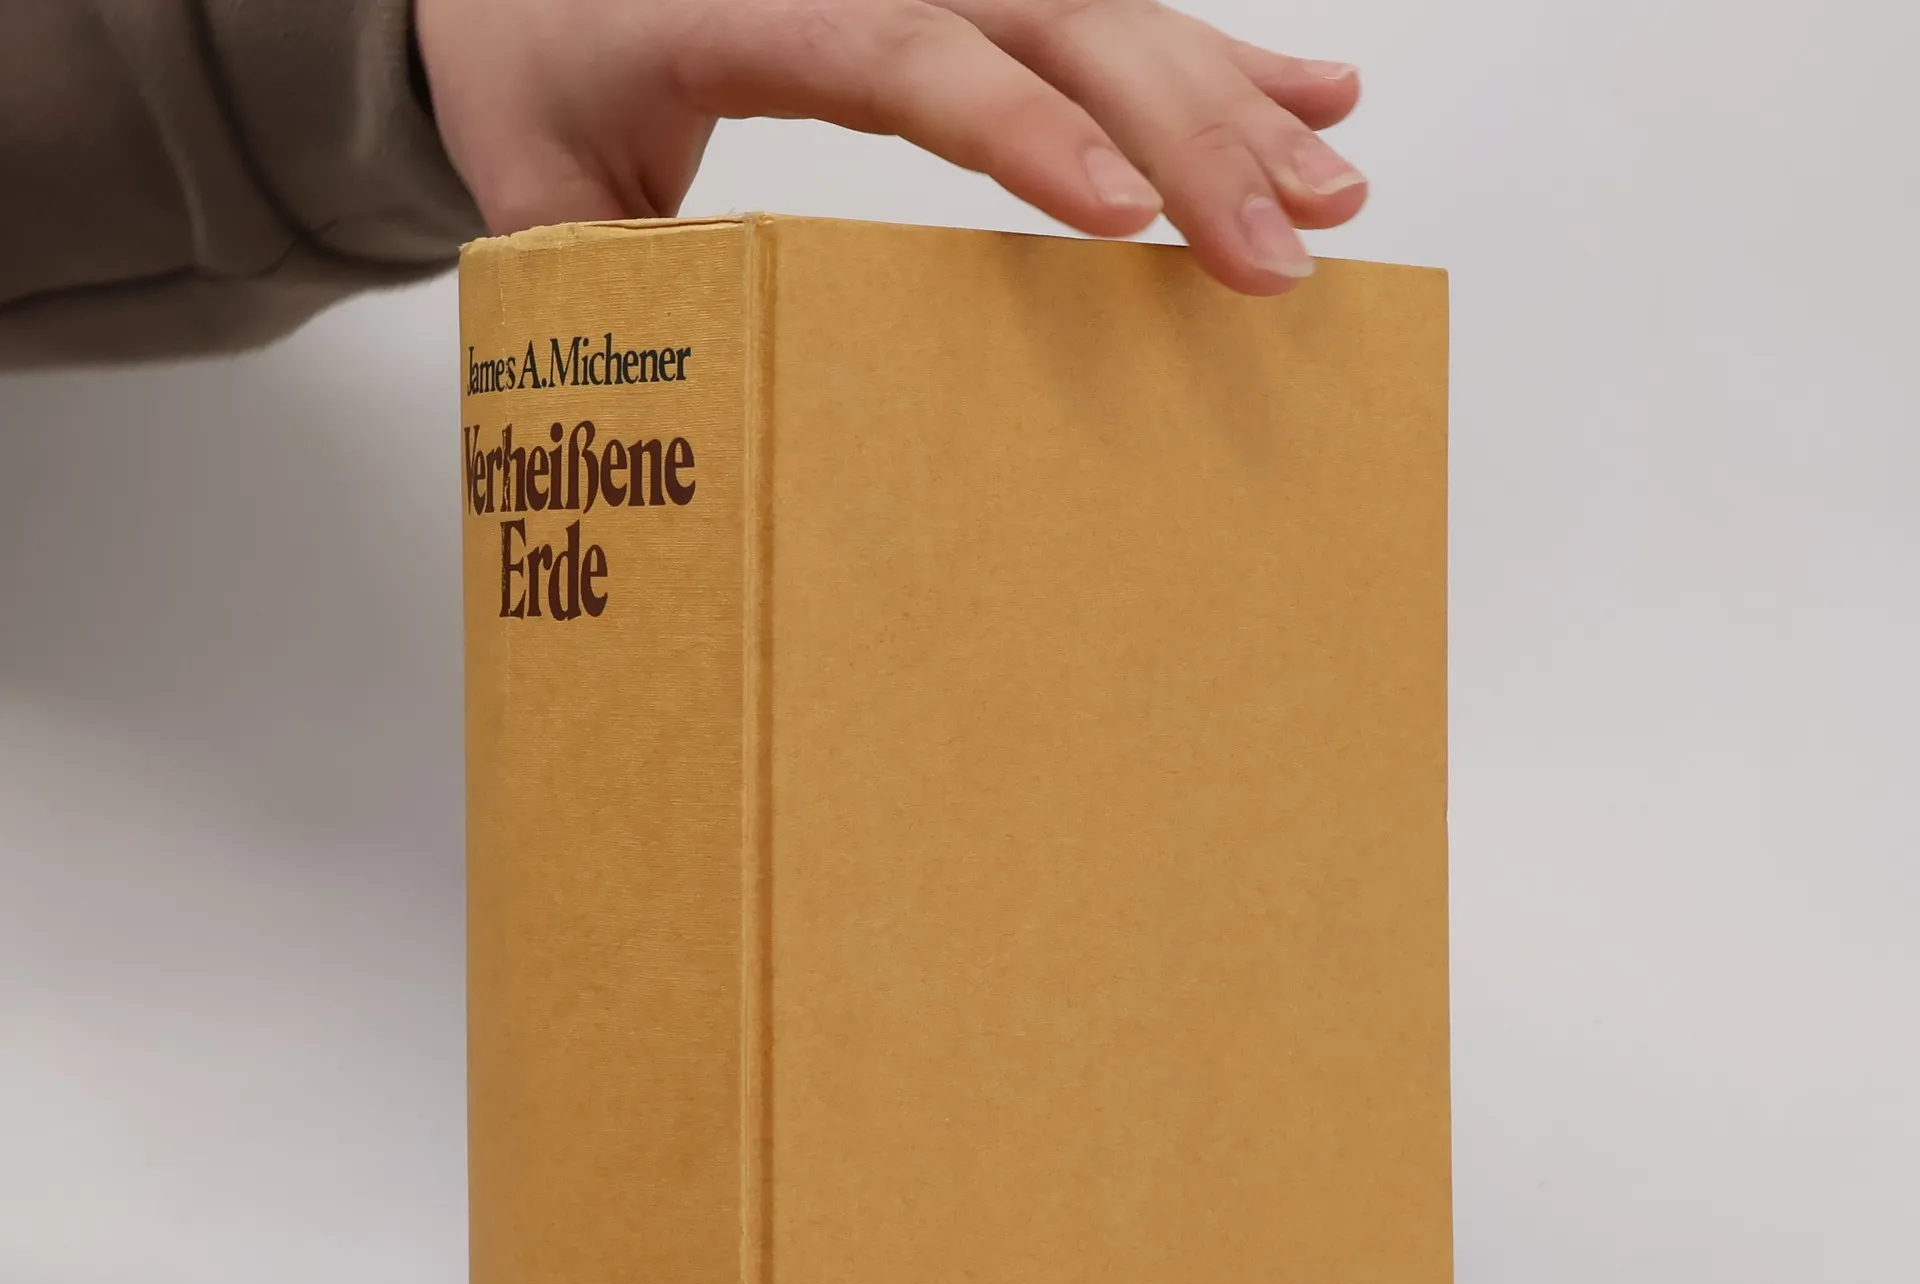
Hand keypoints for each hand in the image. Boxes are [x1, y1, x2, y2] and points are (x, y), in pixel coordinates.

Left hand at [414, 0, 1366, 294]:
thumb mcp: (540, 199)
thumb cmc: (533, 85)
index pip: (906, 48)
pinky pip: (1097, 10)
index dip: (1029, 128)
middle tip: (1283, 249)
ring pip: (1100, 7)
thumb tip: (681, 429)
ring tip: (1329, 187)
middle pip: (1049, 17)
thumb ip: (611, 287)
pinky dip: (1208, 54)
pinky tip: (1303, 95)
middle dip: (1183, 131)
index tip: (1132, 216)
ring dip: (1227, 99)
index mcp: (741, 1)